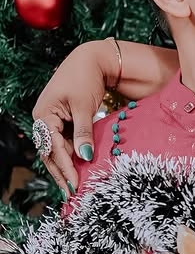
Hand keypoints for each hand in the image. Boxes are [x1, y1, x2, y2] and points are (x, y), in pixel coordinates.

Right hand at [31, 40, 112, 194]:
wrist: (91, 59)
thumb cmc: (86, 78)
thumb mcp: (85, 106)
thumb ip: (84, 132)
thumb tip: (84, 156)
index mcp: (44, 114)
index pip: (53, 147)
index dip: (64, 167)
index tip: (75, 184)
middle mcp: (43, 119)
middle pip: (50, 152)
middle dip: (61, 173)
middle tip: (71, 193)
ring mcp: (51, 120)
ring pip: (56, 150)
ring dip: (64, 167)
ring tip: (73, 187)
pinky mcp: (61, 121)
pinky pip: (63, 143)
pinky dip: (70, 156)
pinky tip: (77, 170)